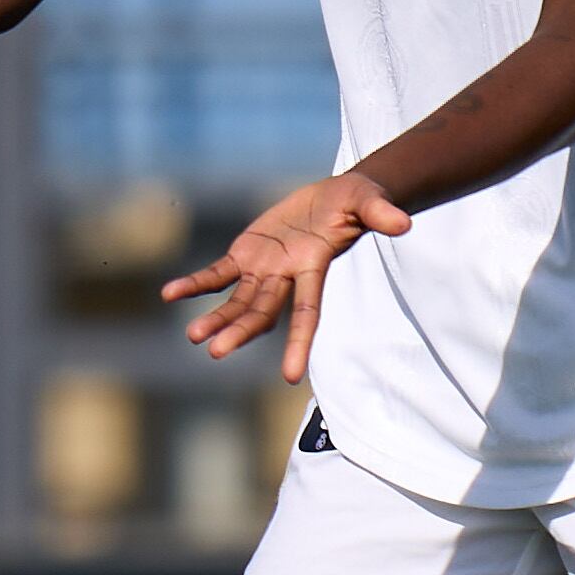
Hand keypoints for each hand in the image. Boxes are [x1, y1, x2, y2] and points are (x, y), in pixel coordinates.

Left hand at [160, 171, 411, 383]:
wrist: (332, 197)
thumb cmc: (356, 202)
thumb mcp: (368, 202)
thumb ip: (380, 214)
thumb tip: (403, 224)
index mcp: (314, 269)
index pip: (308, 314)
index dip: (299, 344)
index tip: (291, 378)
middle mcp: (286, 278)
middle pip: (262, 312)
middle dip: (240, 331)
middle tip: (217, 352)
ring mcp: (263, 269)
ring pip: (236, 301)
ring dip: (215, 318)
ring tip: (193, 337)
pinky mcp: (245, 255)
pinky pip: (217, 273)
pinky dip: (195, 283)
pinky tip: (171, 294)